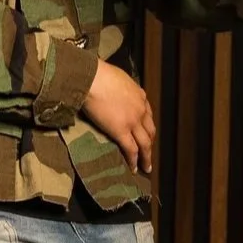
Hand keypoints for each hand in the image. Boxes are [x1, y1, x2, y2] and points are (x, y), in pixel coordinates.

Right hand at [82, 60, 156, 174]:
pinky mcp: (121, 131)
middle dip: (150, 143)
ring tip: (146, 167)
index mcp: (139, 95)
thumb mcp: (115, 77)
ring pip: (145, 143)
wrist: (92, 78)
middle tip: (148, 152)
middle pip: (149, 130)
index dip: (146, 126)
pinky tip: (134, 168)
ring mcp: (133, 121)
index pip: (147, 114)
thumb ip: (118, 88)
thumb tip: (110, 91)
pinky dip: (134, 160)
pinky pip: (131, 149)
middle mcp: (140, 109)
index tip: (145, 133)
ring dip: (147, 156)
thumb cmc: (97, 74)